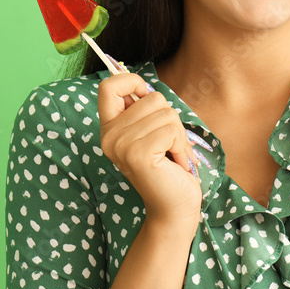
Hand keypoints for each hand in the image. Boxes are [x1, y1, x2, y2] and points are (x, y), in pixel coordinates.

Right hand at [98, 73, 201, 230]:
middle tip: (168, 146)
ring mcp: (121, 145)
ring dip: (178, 135)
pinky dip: (181, 145)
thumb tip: (146, 88)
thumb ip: (145, 110)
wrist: (175, 206)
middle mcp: (109, 136)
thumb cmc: (169, 167)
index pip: (109, 86)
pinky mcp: (138, 155)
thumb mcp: (153, 132)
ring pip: (165, 113)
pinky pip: (171, 130)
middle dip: (170, 119)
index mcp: (110, 127)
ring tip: (171, 155)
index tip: (147, 98)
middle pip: (152, 97)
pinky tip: (175, 163)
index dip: (132, 82)